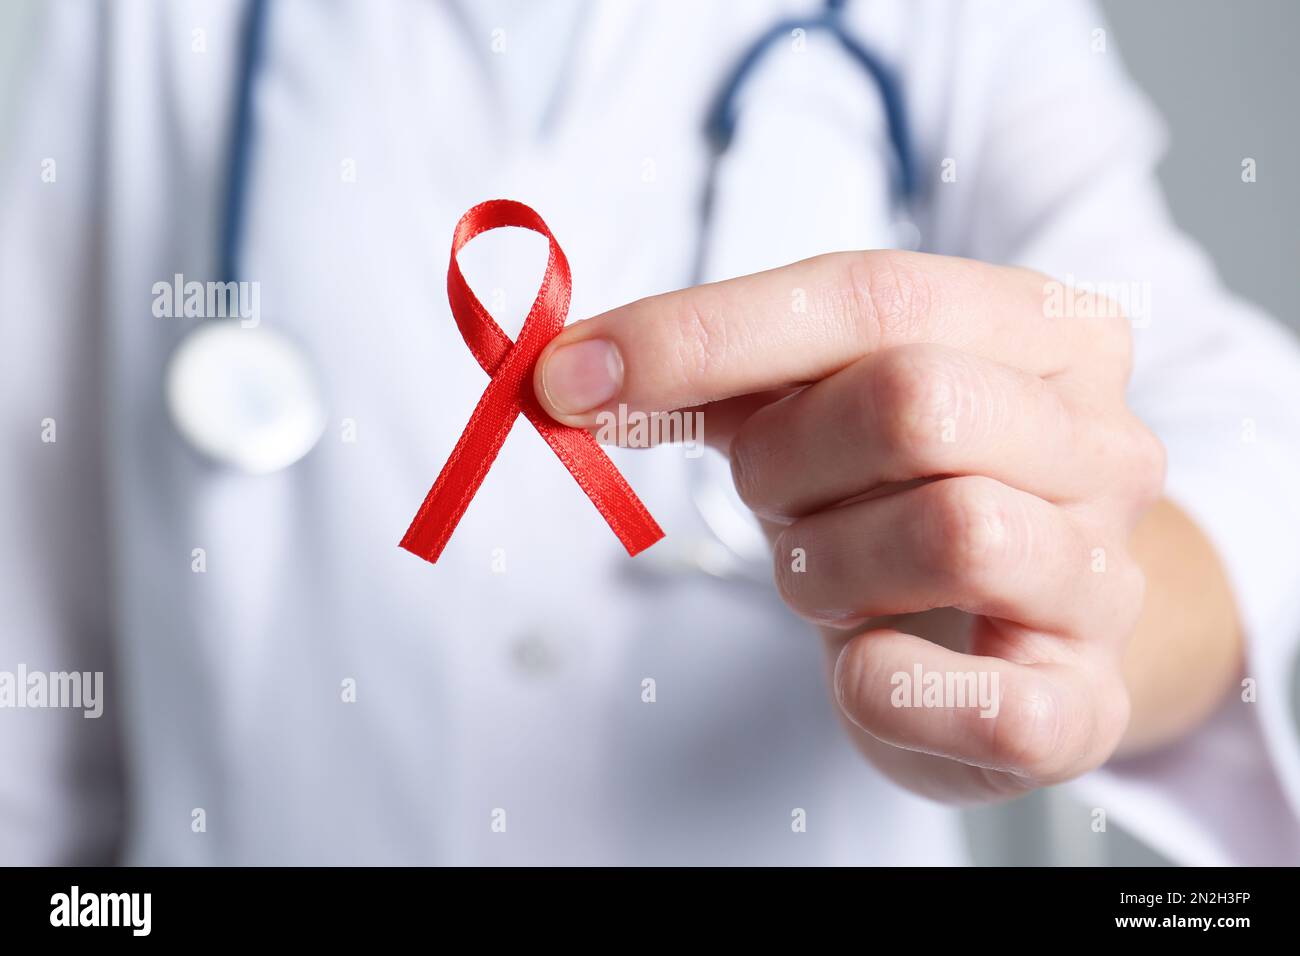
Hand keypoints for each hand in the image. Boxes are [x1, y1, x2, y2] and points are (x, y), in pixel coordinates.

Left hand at [534, 251, 1165, 802]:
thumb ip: (716, 374)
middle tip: (774, 499)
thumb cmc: (903, 499)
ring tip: (832, 581)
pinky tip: (870, 666)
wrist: (1019, 633)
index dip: (704, 333)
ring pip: (954, 531)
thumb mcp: (816, 406)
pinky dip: (884, 686)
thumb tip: (574, 370)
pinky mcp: (1085, 707)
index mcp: (1038, 331)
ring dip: (830, 568)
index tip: (570, 376)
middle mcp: (1101, 441)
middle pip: (913, 402)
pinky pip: (983, 698)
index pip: (868, 294)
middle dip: (789, 461)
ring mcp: (1107, 578)